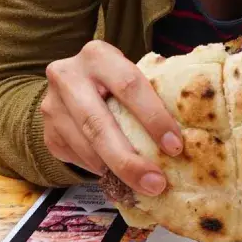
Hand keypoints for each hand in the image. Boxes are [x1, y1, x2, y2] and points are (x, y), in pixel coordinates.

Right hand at [41, 40, 183, 194]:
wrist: (69, 81)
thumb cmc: (114, 80)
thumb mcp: (128, 72)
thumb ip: (150, 89)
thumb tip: (193, 124)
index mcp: (97, 55)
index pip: (129, 86)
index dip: (153, 117)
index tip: (175, 146)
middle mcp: (68, 76)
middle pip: (99, 124)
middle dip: (129, 160)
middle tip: (156, 183)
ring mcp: (53, 105)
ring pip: (86, 147)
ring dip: (115, 171)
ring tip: (142, 186)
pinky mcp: (48, 131)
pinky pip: (76, 158)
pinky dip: (100, 170)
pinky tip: (117, 176)